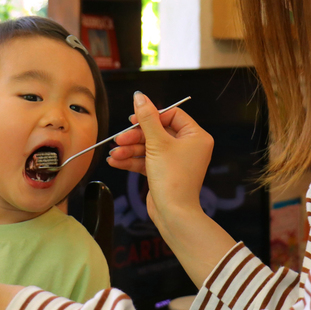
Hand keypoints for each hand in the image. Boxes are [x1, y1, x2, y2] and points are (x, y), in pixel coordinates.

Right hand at [107, 92, 213, 228]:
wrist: (173, 213)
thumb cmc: (172, 178)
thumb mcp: (157, 143)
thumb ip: (147, 118)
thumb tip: (139, 96)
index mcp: (196, 136)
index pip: (172, 115)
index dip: (152, 116)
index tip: (133, 119)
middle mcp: (189, 146)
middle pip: (157, 131)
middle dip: (135, 136)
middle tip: (119, 139)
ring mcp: (176, 160)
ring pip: (150, 146)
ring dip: (130, 149)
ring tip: (114, 153)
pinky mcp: (165, 172)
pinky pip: (148, 160)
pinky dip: (133, 160)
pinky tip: (115, 161)